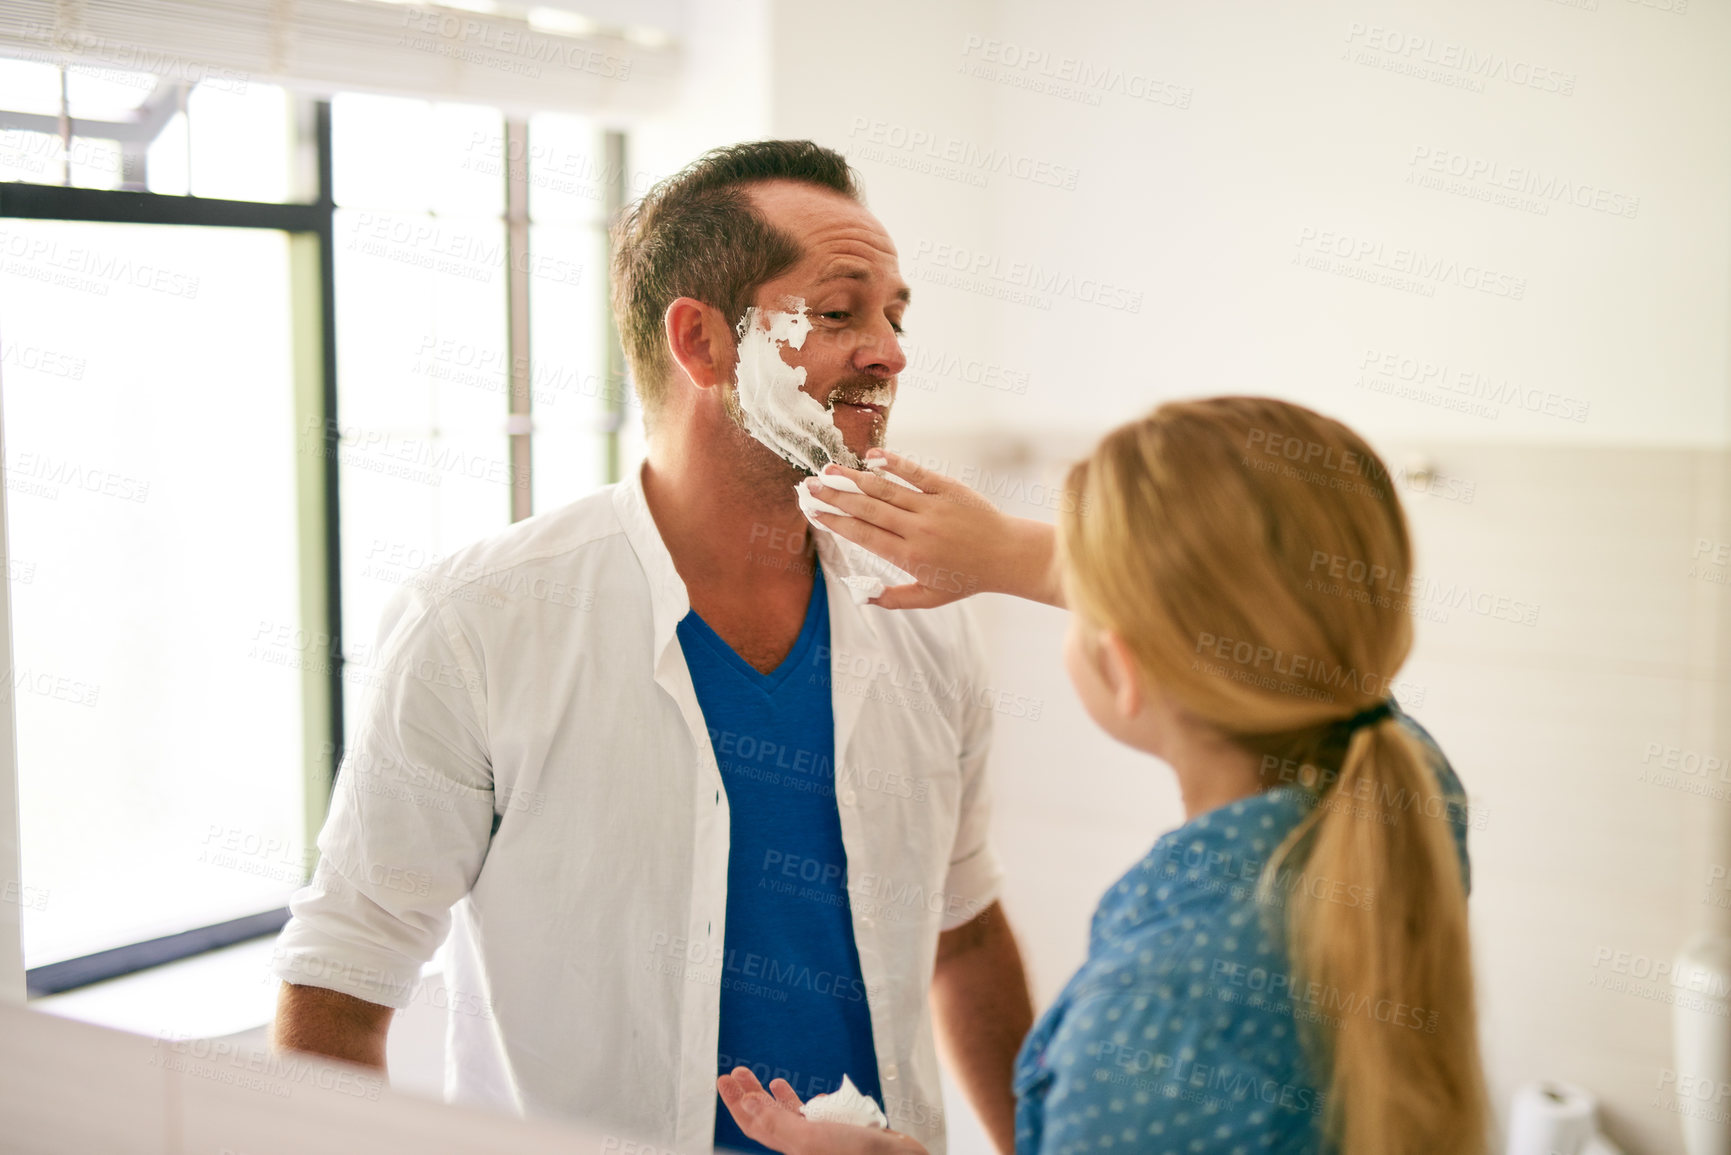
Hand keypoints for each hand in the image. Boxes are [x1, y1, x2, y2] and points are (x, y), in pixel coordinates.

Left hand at [716, 1068, 929, 1154]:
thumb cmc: (856, 1154)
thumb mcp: (809, 1139)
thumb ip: (776, 1124)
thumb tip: (744, 1105)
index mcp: (790, 1147)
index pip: (754, 1125)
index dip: (736, 1103)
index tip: (724, 1080)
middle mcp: (802, 1144)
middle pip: (767, 1118)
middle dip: (750, 1094)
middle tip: (738, 1072)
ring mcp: (821, 1138)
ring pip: (789, 1116)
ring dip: (774, 1097)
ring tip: (767, 1079)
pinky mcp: (840, 1131)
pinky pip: (815, 1116)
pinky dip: (807, 1102)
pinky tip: (807, 1093)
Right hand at [803, 449, 1063, 609]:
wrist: (1007, 555)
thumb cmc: (967, 578)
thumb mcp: (930, 598)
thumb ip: (893, 599)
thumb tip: (861, 595)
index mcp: (909, 556)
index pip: (862, 534)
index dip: (835, 521)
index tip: (814, 512)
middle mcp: (917, 529)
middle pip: (866, 508)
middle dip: (834, 496)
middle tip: (809, 486)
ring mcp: (932, 506)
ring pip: (885, 488)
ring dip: (853, 477)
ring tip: (829, 470)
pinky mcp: (948, 488)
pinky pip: (915, 473)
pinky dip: (892, 462)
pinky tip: (871, 456)